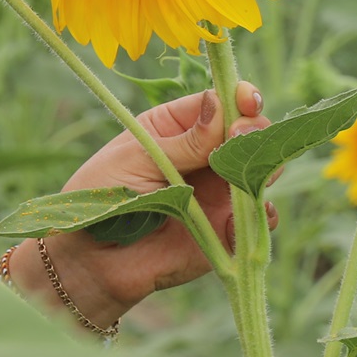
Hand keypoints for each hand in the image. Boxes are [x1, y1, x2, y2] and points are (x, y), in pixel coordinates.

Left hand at [8, 83, 272, 331]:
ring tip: (251, 168)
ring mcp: (216, 192)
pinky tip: (254, 207)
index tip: (248, 100)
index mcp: (174, 127)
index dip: (236, 99)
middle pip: (244, 133)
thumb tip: (220, 105)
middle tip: (242, 135)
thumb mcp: (137, 159)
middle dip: (252, 129)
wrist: (92, 258)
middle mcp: (201, 156)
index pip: (216, 104)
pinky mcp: (224, 229)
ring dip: (264, 165)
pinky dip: (263, 210)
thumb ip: (184, 142)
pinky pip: (258, 217)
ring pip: (258, 171)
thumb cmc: (101, 196)